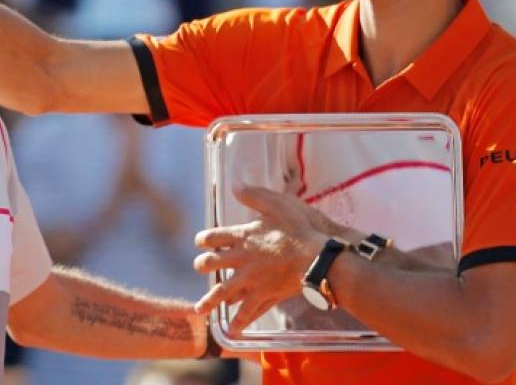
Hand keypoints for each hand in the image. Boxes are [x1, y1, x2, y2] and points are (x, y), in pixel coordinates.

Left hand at [192, 186, 325, 333]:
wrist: (316, 259)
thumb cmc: (298, 230)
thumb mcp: (276, 205)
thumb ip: (254, 195)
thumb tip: (235, 185)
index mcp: (243, 237)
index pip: (213, 237)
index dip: (204, 239)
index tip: (200, 242)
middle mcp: (241, 259)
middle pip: (212, 264)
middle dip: (202, 265)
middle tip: (199, 267)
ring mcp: (250, 280)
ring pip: (223, 292)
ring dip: (209, 300)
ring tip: (199, 308)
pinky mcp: (263, 296)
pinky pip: (247, 311)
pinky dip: (239, 321)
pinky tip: (232, 330)